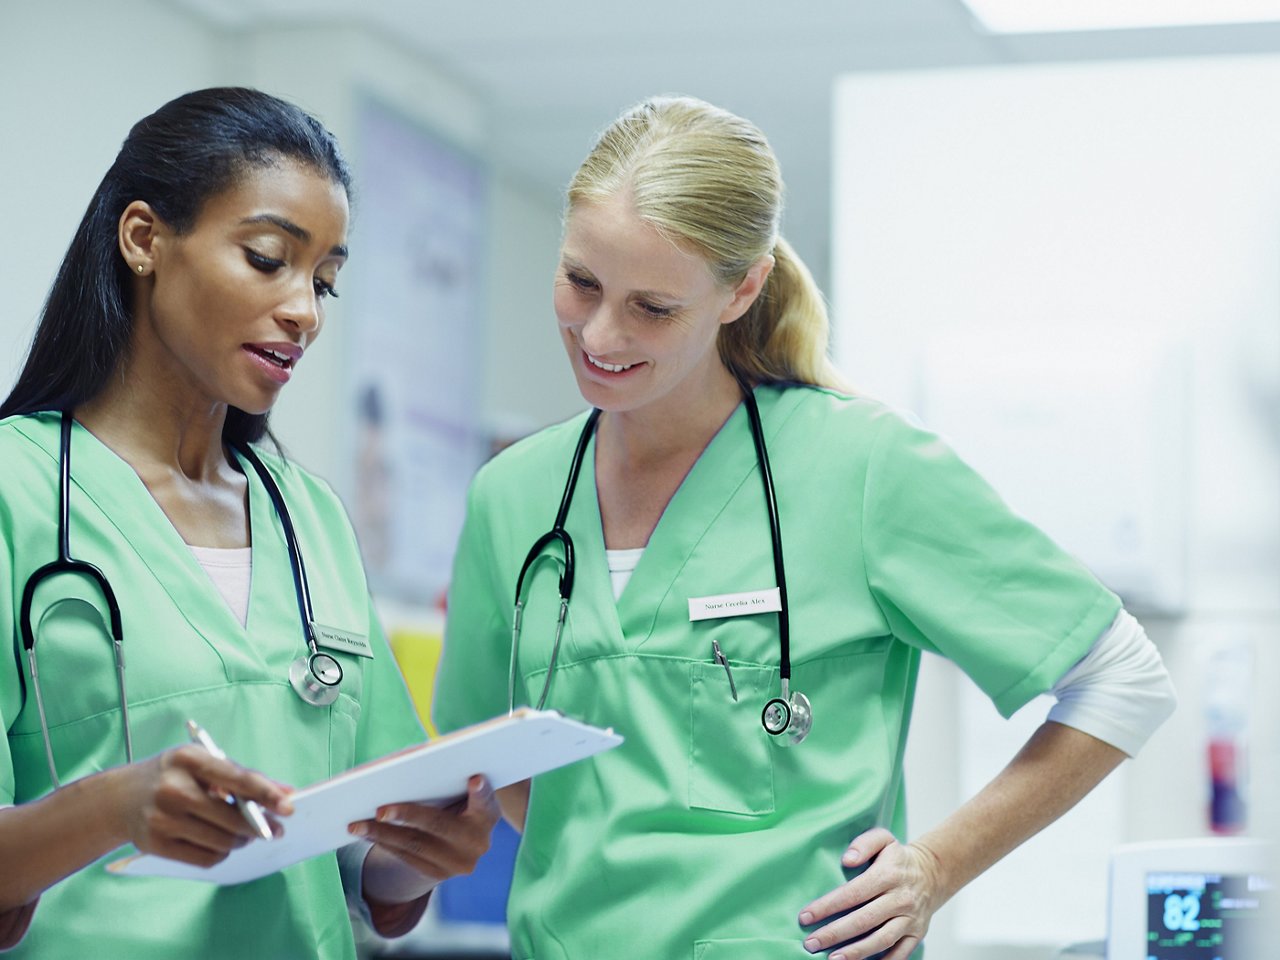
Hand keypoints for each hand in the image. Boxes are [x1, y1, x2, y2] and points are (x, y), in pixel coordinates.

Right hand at [111, 745, 292, 866]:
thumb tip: (287, 793)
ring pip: (222, 842)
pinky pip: (205, 858)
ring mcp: (162, 819)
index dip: (266, 794)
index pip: (237, 779)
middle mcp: (173, 788)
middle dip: (259, 826)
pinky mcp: (155, 845)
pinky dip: (221, 854)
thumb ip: (243, 776)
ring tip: (243, 834)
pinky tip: (220, 843)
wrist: (119, 798)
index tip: (289, 807)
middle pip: (233, 818)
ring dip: (241, 841)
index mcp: (189, 759)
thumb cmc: (173, 775)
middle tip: (273, 829)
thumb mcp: (203, 763)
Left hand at [350, 775, 499, 904]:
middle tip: (381, 810)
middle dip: (407, 816)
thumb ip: (446, 776)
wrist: (463, 840)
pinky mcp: (437, 874)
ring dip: (381, 834)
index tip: (474, 779)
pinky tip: (365, 834)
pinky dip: (383, 843)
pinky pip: (406, 858)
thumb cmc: (458, 800)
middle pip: (438, 825)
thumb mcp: (461, 790)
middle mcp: (478, 842)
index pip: (486, 800)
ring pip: (414, 845)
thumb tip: (404, 762)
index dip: (481, 792)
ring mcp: (457, 863)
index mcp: (487, 814)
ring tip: (356, 824)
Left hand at [798, 828, 945, 959]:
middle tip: (811, 943)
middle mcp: (900, 899)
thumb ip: (863, 844)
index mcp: (888, 875)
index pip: (853, 893)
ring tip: (832, 959)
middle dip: (834, 933)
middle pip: (864, 920)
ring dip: (856, 952)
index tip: (805, 916)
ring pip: (881, 940)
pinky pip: (900, 954)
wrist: (933, 873)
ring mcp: (910, 919)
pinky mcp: (917, 934)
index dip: (828, 906)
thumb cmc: (897, 858)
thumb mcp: (883, 839)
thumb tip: (846, 859)